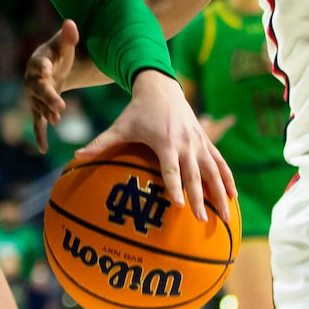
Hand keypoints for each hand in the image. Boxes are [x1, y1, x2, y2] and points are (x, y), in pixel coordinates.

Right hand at [24, 19, 79, 153]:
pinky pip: (37, 122)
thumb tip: (70, 22)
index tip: (47, 74)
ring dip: (47, 113)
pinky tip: (43, 149)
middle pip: (39, 90)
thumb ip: (68, 35)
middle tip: (60, 106)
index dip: (43, 70)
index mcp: (38, 62)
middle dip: (48, 98)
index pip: (40, 67)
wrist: (52, 65)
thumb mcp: (65, 43)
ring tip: (57, 119)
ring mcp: (34, 95)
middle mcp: (32, 79)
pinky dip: (39, 134)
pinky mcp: (38, 107)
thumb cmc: (59, 52)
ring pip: (39, 105)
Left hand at [72, 70, 236, 222]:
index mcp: (164, 141)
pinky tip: (233, 197)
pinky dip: (228, 179)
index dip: (175, 187)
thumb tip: (76, 156)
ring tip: (225, 216)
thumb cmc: (137, 110)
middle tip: (203, 221)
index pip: (171, 169)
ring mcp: (198, 142)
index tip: (178, 206)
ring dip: (220, 193)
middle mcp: (185, 142)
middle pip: (194, 174)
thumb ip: (100, 143)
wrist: (162, 87)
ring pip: (213, 171)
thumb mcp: (119, 125)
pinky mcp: (205, 141)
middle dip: (199, 198)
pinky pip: (220, 162)